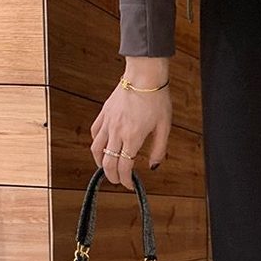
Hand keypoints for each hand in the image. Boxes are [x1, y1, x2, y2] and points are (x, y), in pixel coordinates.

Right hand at [90, 56, 172, 189]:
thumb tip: (154, 166)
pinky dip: (97, 144)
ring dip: (100, 162)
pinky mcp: (104, 113)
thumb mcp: (164, 127)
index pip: (124, 167)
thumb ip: (159, 149)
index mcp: (133, 137)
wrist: (144, 75)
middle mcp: (117, 132)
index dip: (126, 180)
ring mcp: (108, 122)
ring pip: (96, 149)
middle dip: (112, 176)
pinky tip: (103, 147)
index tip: (130, 185)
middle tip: (118, 181)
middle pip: (108, 162)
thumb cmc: (157, 99)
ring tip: (107, 168)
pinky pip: (96, 133)